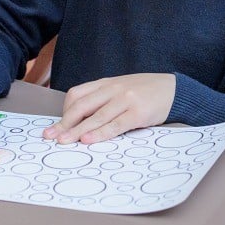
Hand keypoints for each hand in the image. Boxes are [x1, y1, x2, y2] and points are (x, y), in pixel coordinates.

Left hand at [43, 73, 176, 143]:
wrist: (174, 89)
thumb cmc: (146, 92)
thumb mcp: (121, 89)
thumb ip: (104, 99)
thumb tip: (82, 121)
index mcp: (107, 83)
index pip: (77, 94)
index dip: (65, 111)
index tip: (58, 125)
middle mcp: (113, 89)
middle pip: (82, 106)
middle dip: (64, 122)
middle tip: (50, 136)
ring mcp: (125, 100)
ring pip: (95, 117)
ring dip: (77, 131)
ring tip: (63, 141)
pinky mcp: (138, 113)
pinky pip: (115, 125)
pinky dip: (100, 133)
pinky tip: (88, 140)